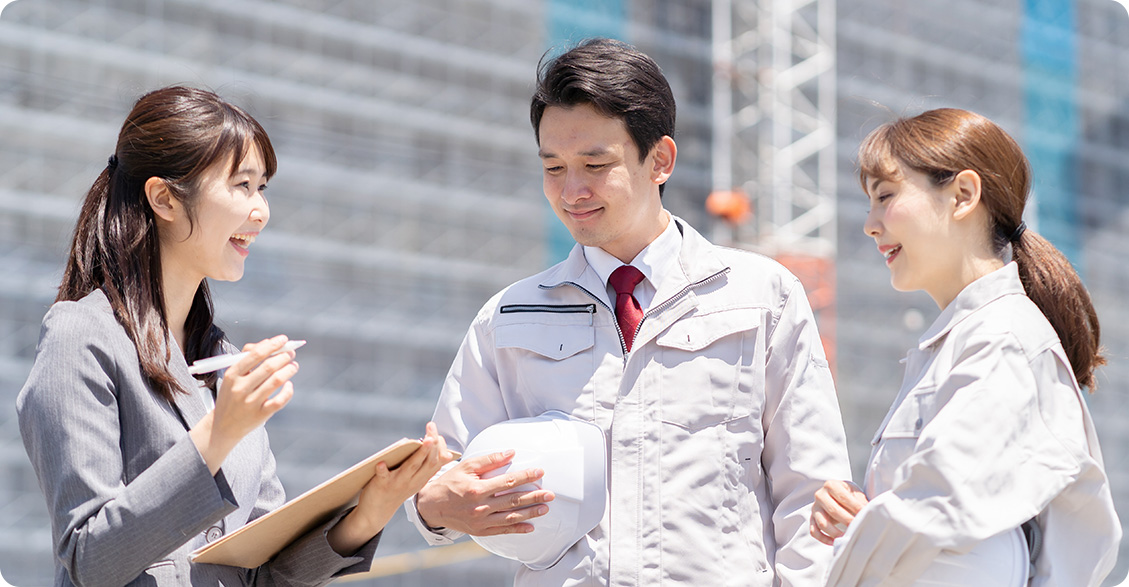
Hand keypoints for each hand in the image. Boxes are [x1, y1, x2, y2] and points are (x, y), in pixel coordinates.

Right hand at [190, 335, 298, 473]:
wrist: (223, 426)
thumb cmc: (232, 395)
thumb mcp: (232, 376)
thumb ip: (248, 357)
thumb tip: (269, 342)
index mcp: (232, 375)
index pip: (255, 355)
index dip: (272, 345)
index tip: (283, 339)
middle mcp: (240, 388)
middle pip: (269, 367)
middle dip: (284, 356)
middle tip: (291, 353)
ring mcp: (250, 403)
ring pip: (277, 381)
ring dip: (290, 369)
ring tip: (293, 365)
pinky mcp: (261, 415)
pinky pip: (280, 400)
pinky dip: (288, 390)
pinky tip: (288, 385)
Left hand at [328, 422, 455, 554]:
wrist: (378, 511)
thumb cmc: (397, 489)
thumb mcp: (416, 480)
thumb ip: (425, 464)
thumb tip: (434, 443)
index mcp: (422, 478)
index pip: (437, 462)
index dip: (440, 449)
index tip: (438, 436)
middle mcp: (413, 481)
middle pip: (428, 462)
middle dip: (433, 445)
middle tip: (432, 429)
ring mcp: (398, 483)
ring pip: (411, 467)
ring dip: (420, 454)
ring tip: (425, 440)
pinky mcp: (382, 484)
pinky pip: (383, 477)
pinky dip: (382, 470)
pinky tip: (381, 463)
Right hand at [416, 448, 554, 535]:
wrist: (432, 505)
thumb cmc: (450, 482)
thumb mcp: (467, 467)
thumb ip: (490, 460)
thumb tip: (511, 452)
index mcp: (477, 489)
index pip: (507, 482)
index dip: (526, 476)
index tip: (540, 472)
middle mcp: (480, 507)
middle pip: (513, 501)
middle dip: (534, 497)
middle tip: (550, 494)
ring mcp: (480, 521)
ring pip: (510, 518)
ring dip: (530, 513)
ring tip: (545, 508)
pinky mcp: (480, 531)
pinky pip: (502, 531)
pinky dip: (517, 530)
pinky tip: (530, 527)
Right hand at [810, 479, 867, 545]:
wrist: (835, 495)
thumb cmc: (847, 494)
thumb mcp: (854, 492)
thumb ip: (860, 500)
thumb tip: (869, 511)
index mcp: (831, 485)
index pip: (843, 497)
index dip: (855, 507)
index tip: (865, 515)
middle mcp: (820, 495)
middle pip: (833, 510)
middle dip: (847, 520)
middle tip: (858, 527)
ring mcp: (815, 508)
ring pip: (822, 523)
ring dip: (835, 533)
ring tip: (847, 537)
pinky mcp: (812, 519)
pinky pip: (815, 531)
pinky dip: (824, 539)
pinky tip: (835, 543)